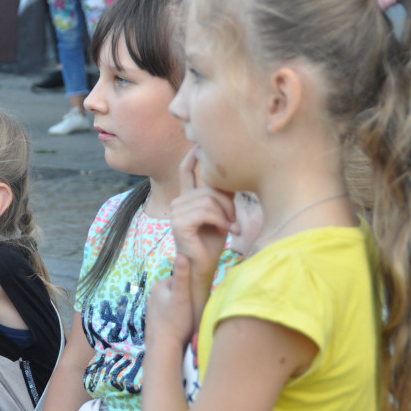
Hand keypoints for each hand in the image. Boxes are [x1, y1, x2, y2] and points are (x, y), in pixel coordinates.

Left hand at [146, 252, 195, 349]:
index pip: (183, 279)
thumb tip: (182, 254)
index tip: (198, 299)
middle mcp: (153, 293)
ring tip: (187, 319)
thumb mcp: (182, 297)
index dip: (193, 288)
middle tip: (193, 311)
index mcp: (160, 284)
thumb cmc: (175, 321)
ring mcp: (152, 306)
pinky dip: (176, 316)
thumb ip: (183, 276)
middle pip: (178, 290)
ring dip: (182, 308)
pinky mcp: (154, 318)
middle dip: (187, 298)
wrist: (162, 347)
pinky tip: (180, 325)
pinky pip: (169, 312)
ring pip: (174, 302)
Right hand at [171, 148, 233, 289]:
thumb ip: (221, 195)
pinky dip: (220, 220)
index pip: (185, 171)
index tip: (198, 145)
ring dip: (225, 214)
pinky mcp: (179, 223)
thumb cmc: (213, 241)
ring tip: (230, 226)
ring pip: (209, 200)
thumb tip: (229, 174)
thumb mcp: (221, 213)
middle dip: (227, 203)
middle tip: (234, 220)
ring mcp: (176, 212)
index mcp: (187, 198)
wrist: (204, 265)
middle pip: (208, 188)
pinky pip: (205, 212)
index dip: (192, 157)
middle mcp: (178, 202)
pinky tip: (225, 229)